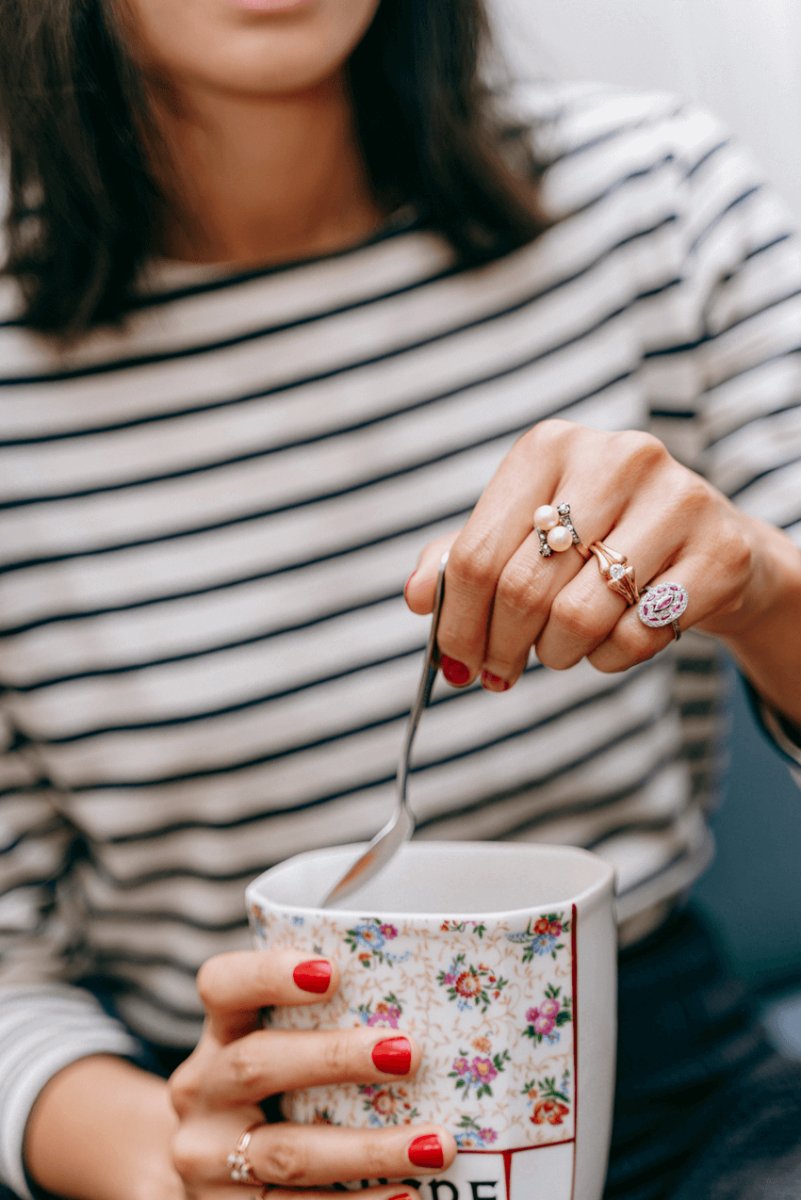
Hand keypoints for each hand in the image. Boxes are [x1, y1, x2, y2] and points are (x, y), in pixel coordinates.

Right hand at [168, 949, 454, 1198]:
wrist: (212, 1172)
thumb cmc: (274, 1089)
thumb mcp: (275, 1048)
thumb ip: (323, 1025)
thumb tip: (425, 1009)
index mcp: (219, 1033)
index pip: (223, 986)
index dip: (269, 974)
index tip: (332, 972)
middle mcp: (201, 1091)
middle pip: (257, 1065)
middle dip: (336, 1058)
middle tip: (410, 1054)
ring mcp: (207, 1159)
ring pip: (286, 1153)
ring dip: (368, 1150)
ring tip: (434, 1146)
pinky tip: (406, 1194)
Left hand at [406, 419, 760, 687]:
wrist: (708, 543)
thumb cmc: (600, 538)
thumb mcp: (524, 534)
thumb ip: (462, 560)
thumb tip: (417, 598)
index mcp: (550, 447)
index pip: (475, 554)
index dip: (456, 622)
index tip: (456, 661)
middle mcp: (615, 459)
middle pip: (522, 588)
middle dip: (501, 647)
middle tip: (500, 672)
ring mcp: (676, 500)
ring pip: (577, 617)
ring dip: (556, 654)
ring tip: (560, 648)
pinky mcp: (720, 552)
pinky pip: (636, 637)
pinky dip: (609, 659)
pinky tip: (612, 640)